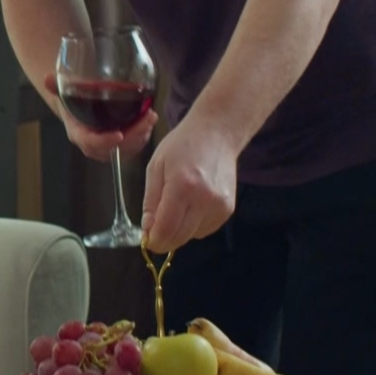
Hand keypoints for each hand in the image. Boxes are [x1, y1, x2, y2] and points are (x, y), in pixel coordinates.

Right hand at [43, 74, 156, 161]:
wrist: (77, 107)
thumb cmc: (72, 100)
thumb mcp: (63, 92)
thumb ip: (56, 85)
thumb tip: (46, 78)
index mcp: (79, 133)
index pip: (91, 142)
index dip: (104, 141)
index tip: (119, 135)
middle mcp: (94, 144)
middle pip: (115, 149)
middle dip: (133, 136)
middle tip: (147, 119)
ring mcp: (108, 146)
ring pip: (127, 148)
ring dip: (142, 135)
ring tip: (151, 116)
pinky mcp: (119, 144)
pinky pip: (133, 145)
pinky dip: (143, 134)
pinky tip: (150, 120)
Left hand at [138, 119, 238, 252]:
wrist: (216, 134)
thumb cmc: (181, 146)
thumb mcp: (155, 167)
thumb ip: (150, 201)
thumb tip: (148, 230)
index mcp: (182, 186)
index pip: (166, 229)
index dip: (154, 240)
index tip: (147, 240)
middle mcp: (204, 200)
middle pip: (180, 238)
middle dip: (164, 239)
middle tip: (155, 230)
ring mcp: (220, 206)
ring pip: (192, 236)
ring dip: (179, 231)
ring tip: (176, 208)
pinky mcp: (228, 209)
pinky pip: (205, 230)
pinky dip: (193, 226)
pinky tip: (191, 207)